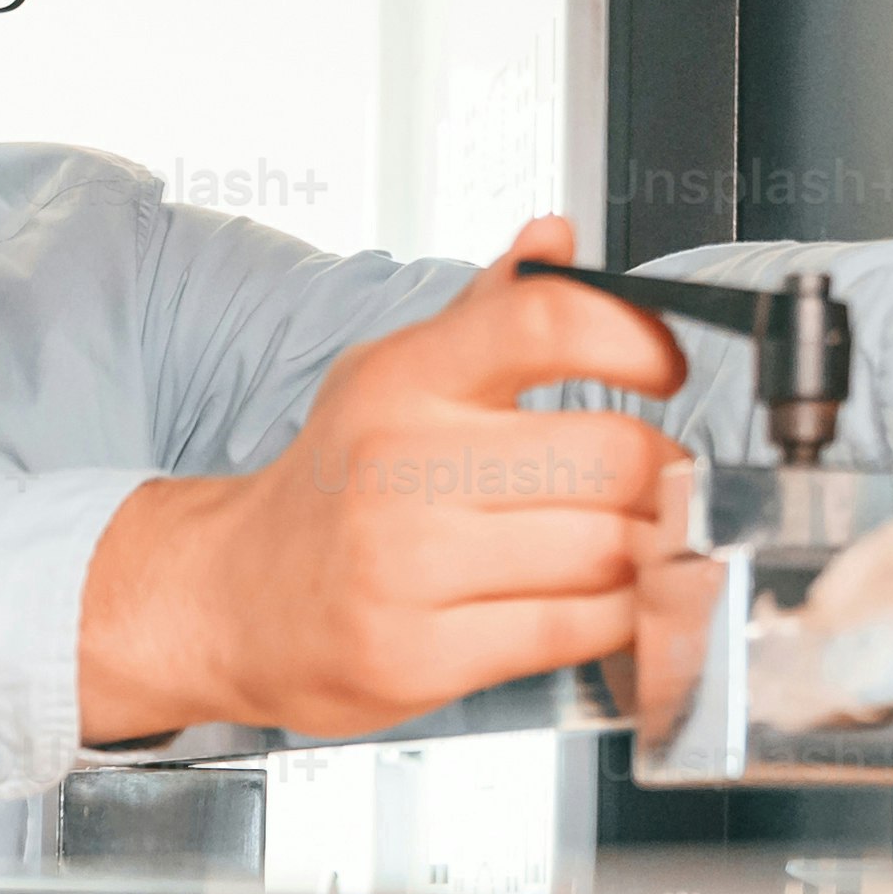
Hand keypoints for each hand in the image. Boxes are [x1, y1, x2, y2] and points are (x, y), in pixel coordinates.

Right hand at [81, 217, 681, 740]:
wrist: (227, 601)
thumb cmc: (330, 490)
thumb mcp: (391, 379)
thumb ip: (487, 312)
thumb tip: (554, 237)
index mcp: (404, 381)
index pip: (545, 320)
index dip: (636, 337)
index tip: (665, 369)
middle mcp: (400, 467)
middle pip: (613, 456)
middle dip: (661, 477)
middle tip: (653, 487)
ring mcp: (406, 567)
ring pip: (609, 552)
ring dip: (646, 556)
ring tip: (625, 550)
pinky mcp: (419, 657)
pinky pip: (576, 631)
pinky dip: (617, 622)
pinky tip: (598, 606)